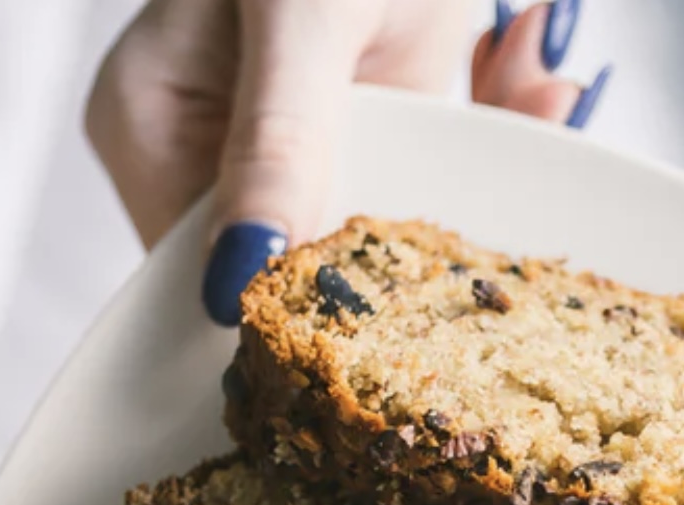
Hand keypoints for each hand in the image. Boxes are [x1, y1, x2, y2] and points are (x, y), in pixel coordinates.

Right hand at [86, 0, 612, 322]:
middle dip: (410, 226)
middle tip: (490, 177)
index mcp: (152, 128)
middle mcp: (211, 144)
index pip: (211, 272)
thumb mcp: (301, 22)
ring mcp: (288, 131)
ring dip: (474, 168)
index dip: (303, 298)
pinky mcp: (357, 111)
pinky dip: (494, 122)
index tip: (399, 287)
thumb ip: (274, 144)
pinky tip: (531, 73)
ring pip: (378, 213)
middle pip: (304, 249)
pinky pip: (425, 162)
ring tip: (528, 95)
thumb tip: (232, 285)